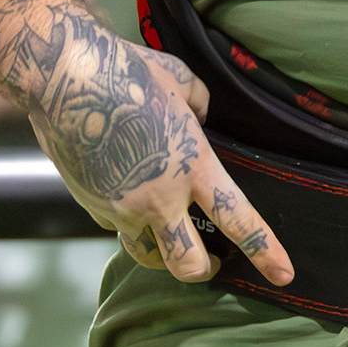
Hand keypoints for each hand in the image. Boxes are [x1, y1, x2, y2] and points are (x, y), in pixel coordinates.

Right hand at [26, 30, 295, 288]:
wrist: (64, 78)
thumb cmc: (127, 71)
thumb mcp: (180, 80)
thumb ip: (199, 106)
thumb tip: (198, 118)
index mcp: (193, 167)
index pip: (239, 220)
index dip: (265, 252)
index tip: (284, 275)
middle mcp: (159, 198)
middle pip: (188, 264)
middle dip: (203, 270)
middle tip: (210, 262)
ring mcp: (122, 207)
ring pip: (147, 255)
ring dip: (162, 254)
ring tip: (168, 240)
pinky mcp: (92, 205)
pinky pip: (115, 226)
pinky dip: (125, 221)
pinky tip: (125, 199)